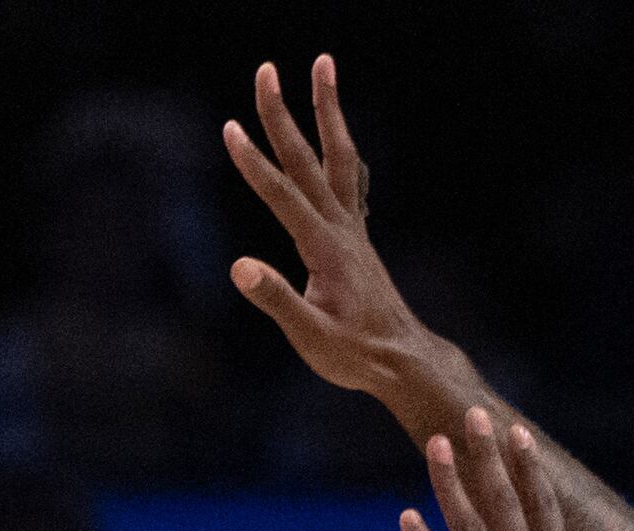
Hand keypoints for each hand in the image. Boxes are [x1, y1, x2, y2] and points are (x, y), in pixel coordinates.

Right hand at [227, 59, 440, 399]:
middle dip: (283, 114)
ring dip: (327, 110)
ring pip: (338, 157)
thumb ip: (278, 300)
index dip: (255, 164)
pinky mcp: (355, 237)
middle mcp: (341, 228)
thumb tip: (239, 267)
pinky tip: (334, 135)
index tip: (231, 130)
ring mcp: (352, 229)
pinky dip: (339, 147)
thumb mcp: (312, 337)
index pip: (283, 197)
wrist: (402, 361)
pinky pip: (347, 177)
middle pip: (307, 160)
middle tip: (265, 70)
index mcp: (325, 249)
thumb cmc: (355, 355)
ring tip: (322, 66)